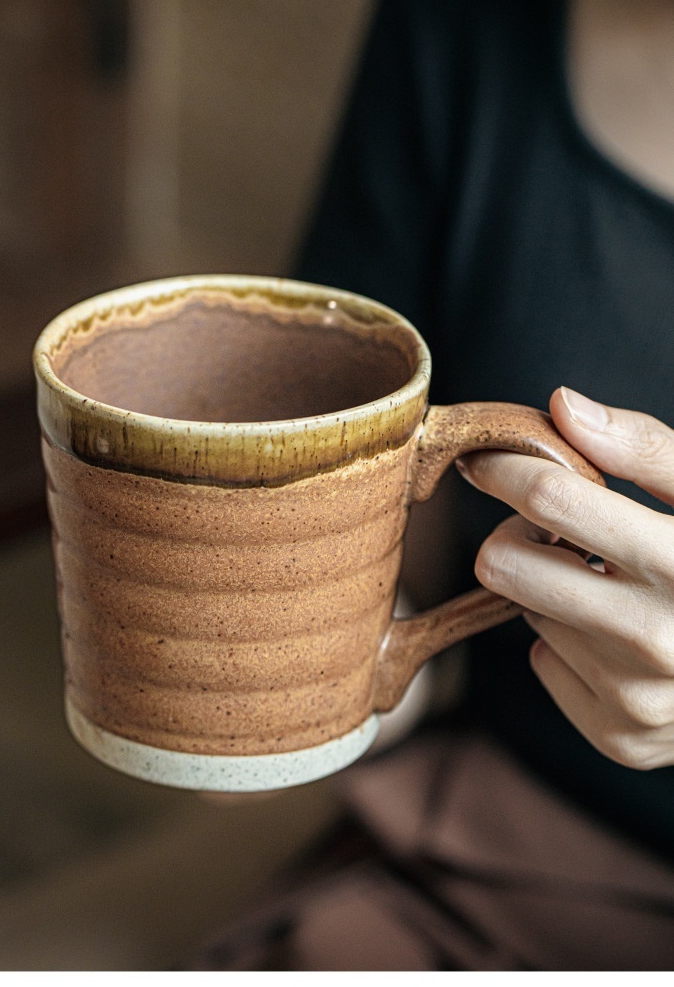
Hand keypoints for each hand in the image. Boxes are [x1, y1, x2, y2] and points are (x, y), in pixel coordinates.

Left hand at [456, 387, 673, 769]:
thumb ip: (645, 449)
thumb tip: (562, 405)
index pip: (552, 500)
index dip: (505, 468)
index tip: (485, 459)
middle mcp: (660, 637)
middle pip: (504, 567)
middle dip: (518, 537)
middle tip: (556, 531)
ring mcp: (638, 696)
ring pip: (527, 612)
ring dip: (555, 590)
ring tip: (612, 585)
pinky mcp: (622, 735)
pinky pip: (545, 664)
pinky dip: (570, 644)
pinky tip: (619, 636)